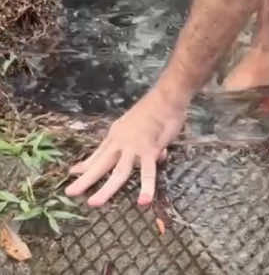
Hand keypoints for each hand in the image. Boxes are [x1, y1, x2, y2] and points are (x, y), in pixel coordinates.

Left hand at [65, 84, 187, 207]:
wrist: (166, 97)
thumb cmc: (155, 108)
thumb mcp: (139, 124)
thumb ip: (146, 144)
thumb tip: (157, 156)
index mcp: (116, 135)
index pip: (98, 153)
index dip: (85, 165)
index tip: (72, 172)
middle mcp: (121, 142)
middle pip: (100, 164)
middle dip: (85, 180)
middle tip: (70, 193)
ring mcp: (134, 147)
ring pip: (118, 172)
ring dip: (106, 189)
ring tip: (94, 203)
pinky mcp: (150, 150)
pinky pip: (148, 172)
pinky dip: (147, 187)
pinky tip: (144, 201)